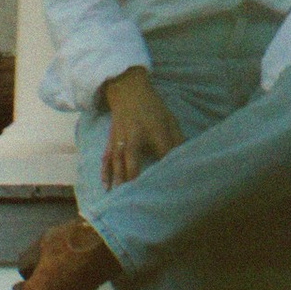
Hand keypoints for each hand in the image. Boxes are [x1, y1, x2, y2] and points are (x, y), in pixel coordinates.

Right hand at [97, 65, 179, 187]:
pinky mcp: (110, 141)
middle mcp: (134, 135)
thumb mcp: (169, 119)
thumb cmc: (152, 107)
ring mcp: (120, 139)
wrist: (127, 90)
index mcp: (153, 129)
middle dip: (135, 179)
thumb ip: (177, 139)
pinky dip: (105, 173)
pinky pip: (106, 158)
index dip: (168, 168)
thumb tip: (185, 159)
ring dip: (119, 180)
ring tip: (121, 199)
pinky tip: (106, 187)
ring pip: (118, 162)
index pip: (163, 152)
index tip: (172, 185)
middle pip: (133, 160)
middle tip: (138, 199)